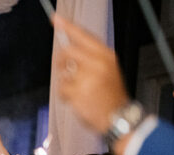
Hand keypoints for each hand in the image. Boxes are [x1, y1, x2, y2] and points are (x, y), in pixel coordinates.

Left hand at [53, 15, 130, 134]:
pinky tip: (77, 99)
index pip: (84, 36)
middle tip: (67, 71)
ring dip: (67, 83)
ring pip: (63, 73)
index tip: (56, 19)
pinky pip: (62, 88)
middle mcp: (98, 63)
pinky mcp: (78, 92)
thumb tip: (67, 52)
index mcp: (106, 55)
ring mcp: (87, 77)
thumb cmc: (110, 94)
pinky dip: (65, 95)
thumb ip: (91, 59)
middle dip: (61, 61)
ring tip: (80, 91)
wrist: (118, 117)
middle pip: (67, 52)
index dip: (68, 27)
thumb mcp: (108, 70)